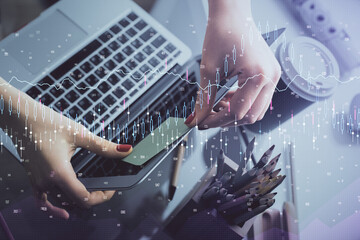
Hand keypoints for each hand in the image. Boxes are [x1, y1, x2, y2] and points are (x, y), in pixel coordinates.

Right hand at [19, 102, 131, 218]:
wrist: (22, 118)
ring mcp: (38, 182)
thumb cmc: (47, 123)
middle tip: (105, 187)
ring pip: (60, 202)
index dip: (102, 197)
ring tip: (91, 193)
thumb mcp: (80, 134)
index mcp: (60, 173)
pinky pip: (42, 200)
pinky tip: (62, 210)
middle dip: (93, 197)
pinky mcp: (33, 178)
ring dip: (76, 202)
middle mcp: (47, 182)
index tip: (111, 189)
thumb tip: (125, 150)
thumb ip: (103, 146)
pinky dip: (53, 207)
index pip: (84, 198)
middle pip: (74, 202)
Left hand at [186, 0, 280, 128]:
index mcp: (258, 75)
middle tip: (207, 117)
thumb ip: (204, 99)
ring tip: (216, 105)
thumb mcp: (210, 70)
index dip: (216, 121)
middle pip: (250, 116)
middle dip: (226, 120)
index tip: (201, 123)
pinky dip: (241, 103)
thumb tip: (196, 119)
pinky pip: (258, 98)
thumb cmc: (222, 33)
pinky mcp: (269, 73)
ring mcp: (273, 75)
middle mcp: (271, 77)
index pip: (237, 113)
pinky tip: (226, 98)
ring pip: (255, 110)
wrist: (232, 14)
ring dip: (235, 113)